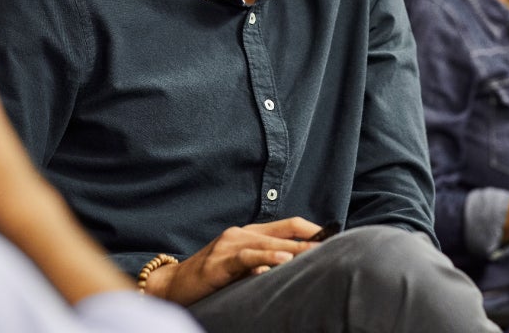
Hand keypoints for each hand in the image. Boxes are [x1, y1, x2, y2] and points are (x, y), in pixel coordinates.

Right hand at [145, 217, 321, 304]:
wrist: (174, 284)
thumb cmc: (210, 276)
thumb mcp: (241, 266)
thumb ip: (264, 262)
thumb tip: (293, 265)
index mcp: (249, 232)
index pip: (289, 224)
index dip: (312, 230)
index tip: (333, 238)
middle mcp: (241, 233)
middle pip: (285, 230)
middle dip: (311, 238)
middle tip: (335, 244)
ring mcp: (230, 244)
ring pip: (269, 242)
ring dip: (295, 248)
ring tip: (317, 252)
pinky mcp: (221, 260)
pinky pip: (248, 256)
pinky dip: (267, 257)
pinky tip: (283, 261)